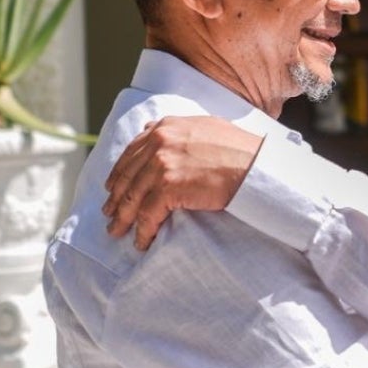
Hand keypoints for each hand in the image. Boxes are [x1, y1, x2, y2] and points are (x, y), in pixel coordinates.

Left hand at [103, 115, 261, 249]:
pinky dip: (143, 231)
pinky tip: (141, 241)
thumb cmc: (243, 151)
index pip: (133, 151)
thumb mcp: (208, 129)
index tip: (114, 187)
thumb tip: (162, 134)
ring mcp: (162, 163)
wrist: (258, 166)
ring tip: (118, 231)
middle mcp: (159, 141)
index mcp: (167, 127)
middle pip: (128, 174)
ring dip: (123, 217)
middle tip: (110, 213)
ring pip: (133, 196)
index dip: (121, 171)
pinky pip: (148, 214)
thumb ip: (182, 132)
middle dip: (117, 197)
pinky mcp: (169, 186)